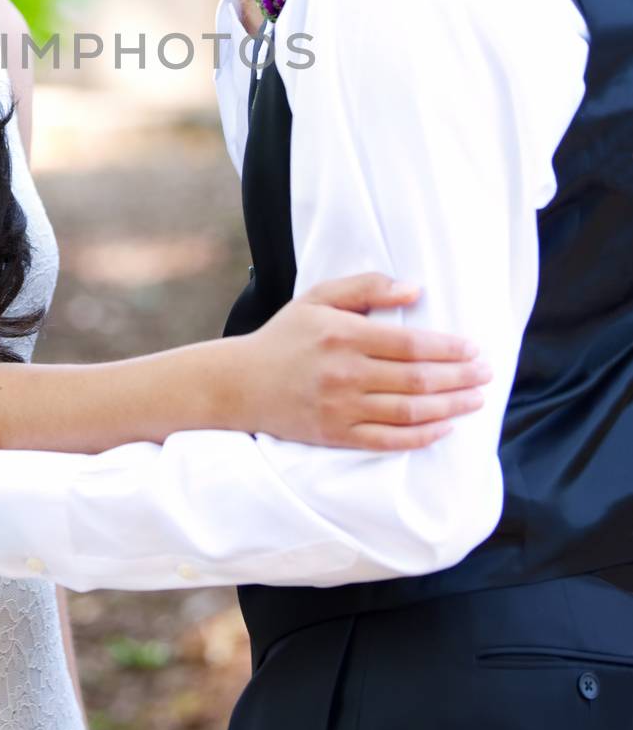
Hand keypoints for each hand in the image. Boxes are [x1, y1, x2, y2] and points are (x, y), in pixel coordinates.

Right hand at [236, 273, 492, 449]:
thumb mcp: (319, 298)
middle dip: (460, 377)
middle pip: (417, 379)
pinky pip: (389, 441)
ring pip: (409, 411)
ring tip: (476, 399)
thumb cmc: (285, 336)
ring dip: (450, 406)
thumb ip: (366, 287)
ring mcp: (341, 408)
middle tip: (486, 373)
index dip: (448, 348)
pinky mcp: (337, 435)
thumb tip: (415, 289)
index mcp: (343, 335)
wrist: (242, 383)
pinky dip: (421, 436)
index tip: (473, 348)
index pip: (410, 343)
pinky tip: (444, 428)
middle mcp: (345, 373)